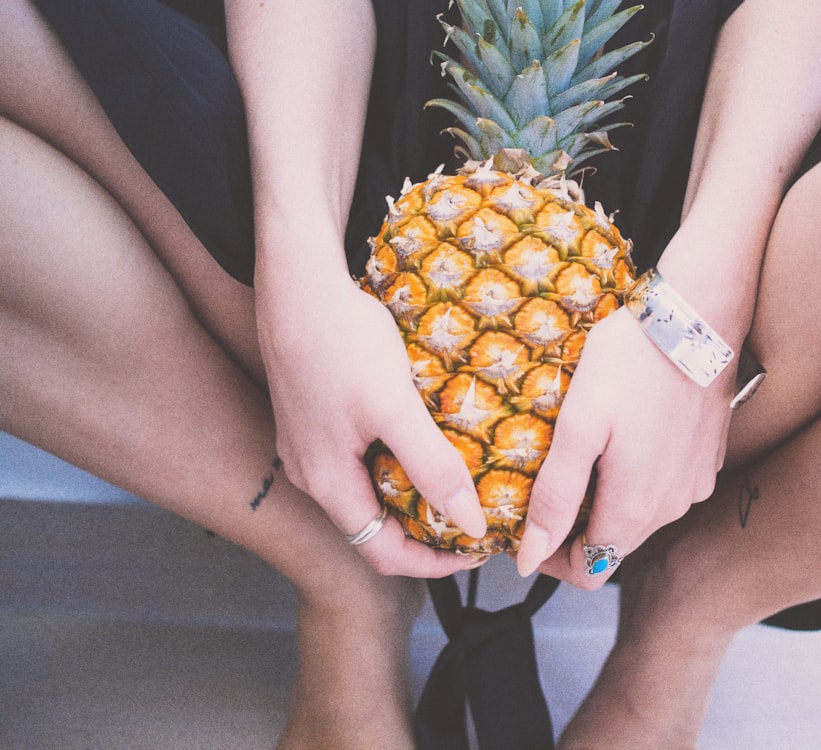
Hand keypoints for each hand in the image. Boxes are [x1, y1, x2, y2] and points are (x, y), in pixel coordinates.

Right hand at [256, 248, 487, 577]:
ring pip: (367, 488)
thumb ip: (431, 467)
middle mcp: (310, 472)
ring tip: (458, 477)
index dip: (433, 562)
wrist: (297, 280)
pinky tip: (423, 436)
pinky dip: (395, 459)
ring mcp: (308, 443)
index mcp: (326, 482)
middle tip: (475, 513)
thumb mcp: (394, 407)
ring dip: (412, 491)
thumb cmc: (341, 340)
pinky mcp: (315, 416)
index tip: (477, 550)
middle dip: (426, 527)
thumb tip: (470, 524)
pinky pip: (358, 457)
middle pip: (374, 524)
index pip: (383, 553)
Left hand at [515, 307, 734, 587]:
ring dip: (604, 500)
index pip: (587, 571)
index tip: (526, 527)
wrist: (696, 318)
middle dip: (573, 526)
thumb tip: (532, 559)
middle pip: (611, 544)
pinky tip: (620, 438)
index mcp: (634, 508)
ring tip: (578, 454)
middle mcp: (671, 508)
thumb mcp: (578, 427)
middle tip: (542, 483)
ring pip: (637, 517)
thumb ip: (556, 497)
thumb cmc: (631, 364)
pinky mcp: (706, 460)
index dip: (550, 558)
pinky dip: (635, 478)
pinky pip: (662, 488)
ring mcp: (693, 485)